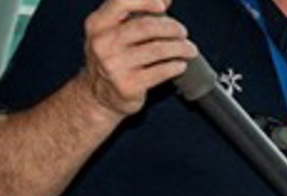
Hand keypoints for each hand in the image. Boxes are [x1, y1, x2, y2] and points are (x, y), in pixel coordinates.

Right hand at [80, 0, 197, 116]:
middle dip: (172, 28)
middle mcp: (102, 43)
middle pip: (147, 27)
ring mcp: (114, 65)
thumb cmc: (112, 57)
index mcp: (97, 24)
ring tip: (189, 49)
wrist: (98, 95)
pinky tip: (180, 64)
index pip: (121, 3)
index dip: (145, 0)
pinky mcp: (128, 85)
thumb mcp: (114, 32)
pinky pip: (161, 71)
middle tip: (182, 32)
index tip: (163, 5)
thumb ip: (137, 12)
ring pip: (158, 49)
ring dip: (180, 47)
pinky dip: (176, 66)